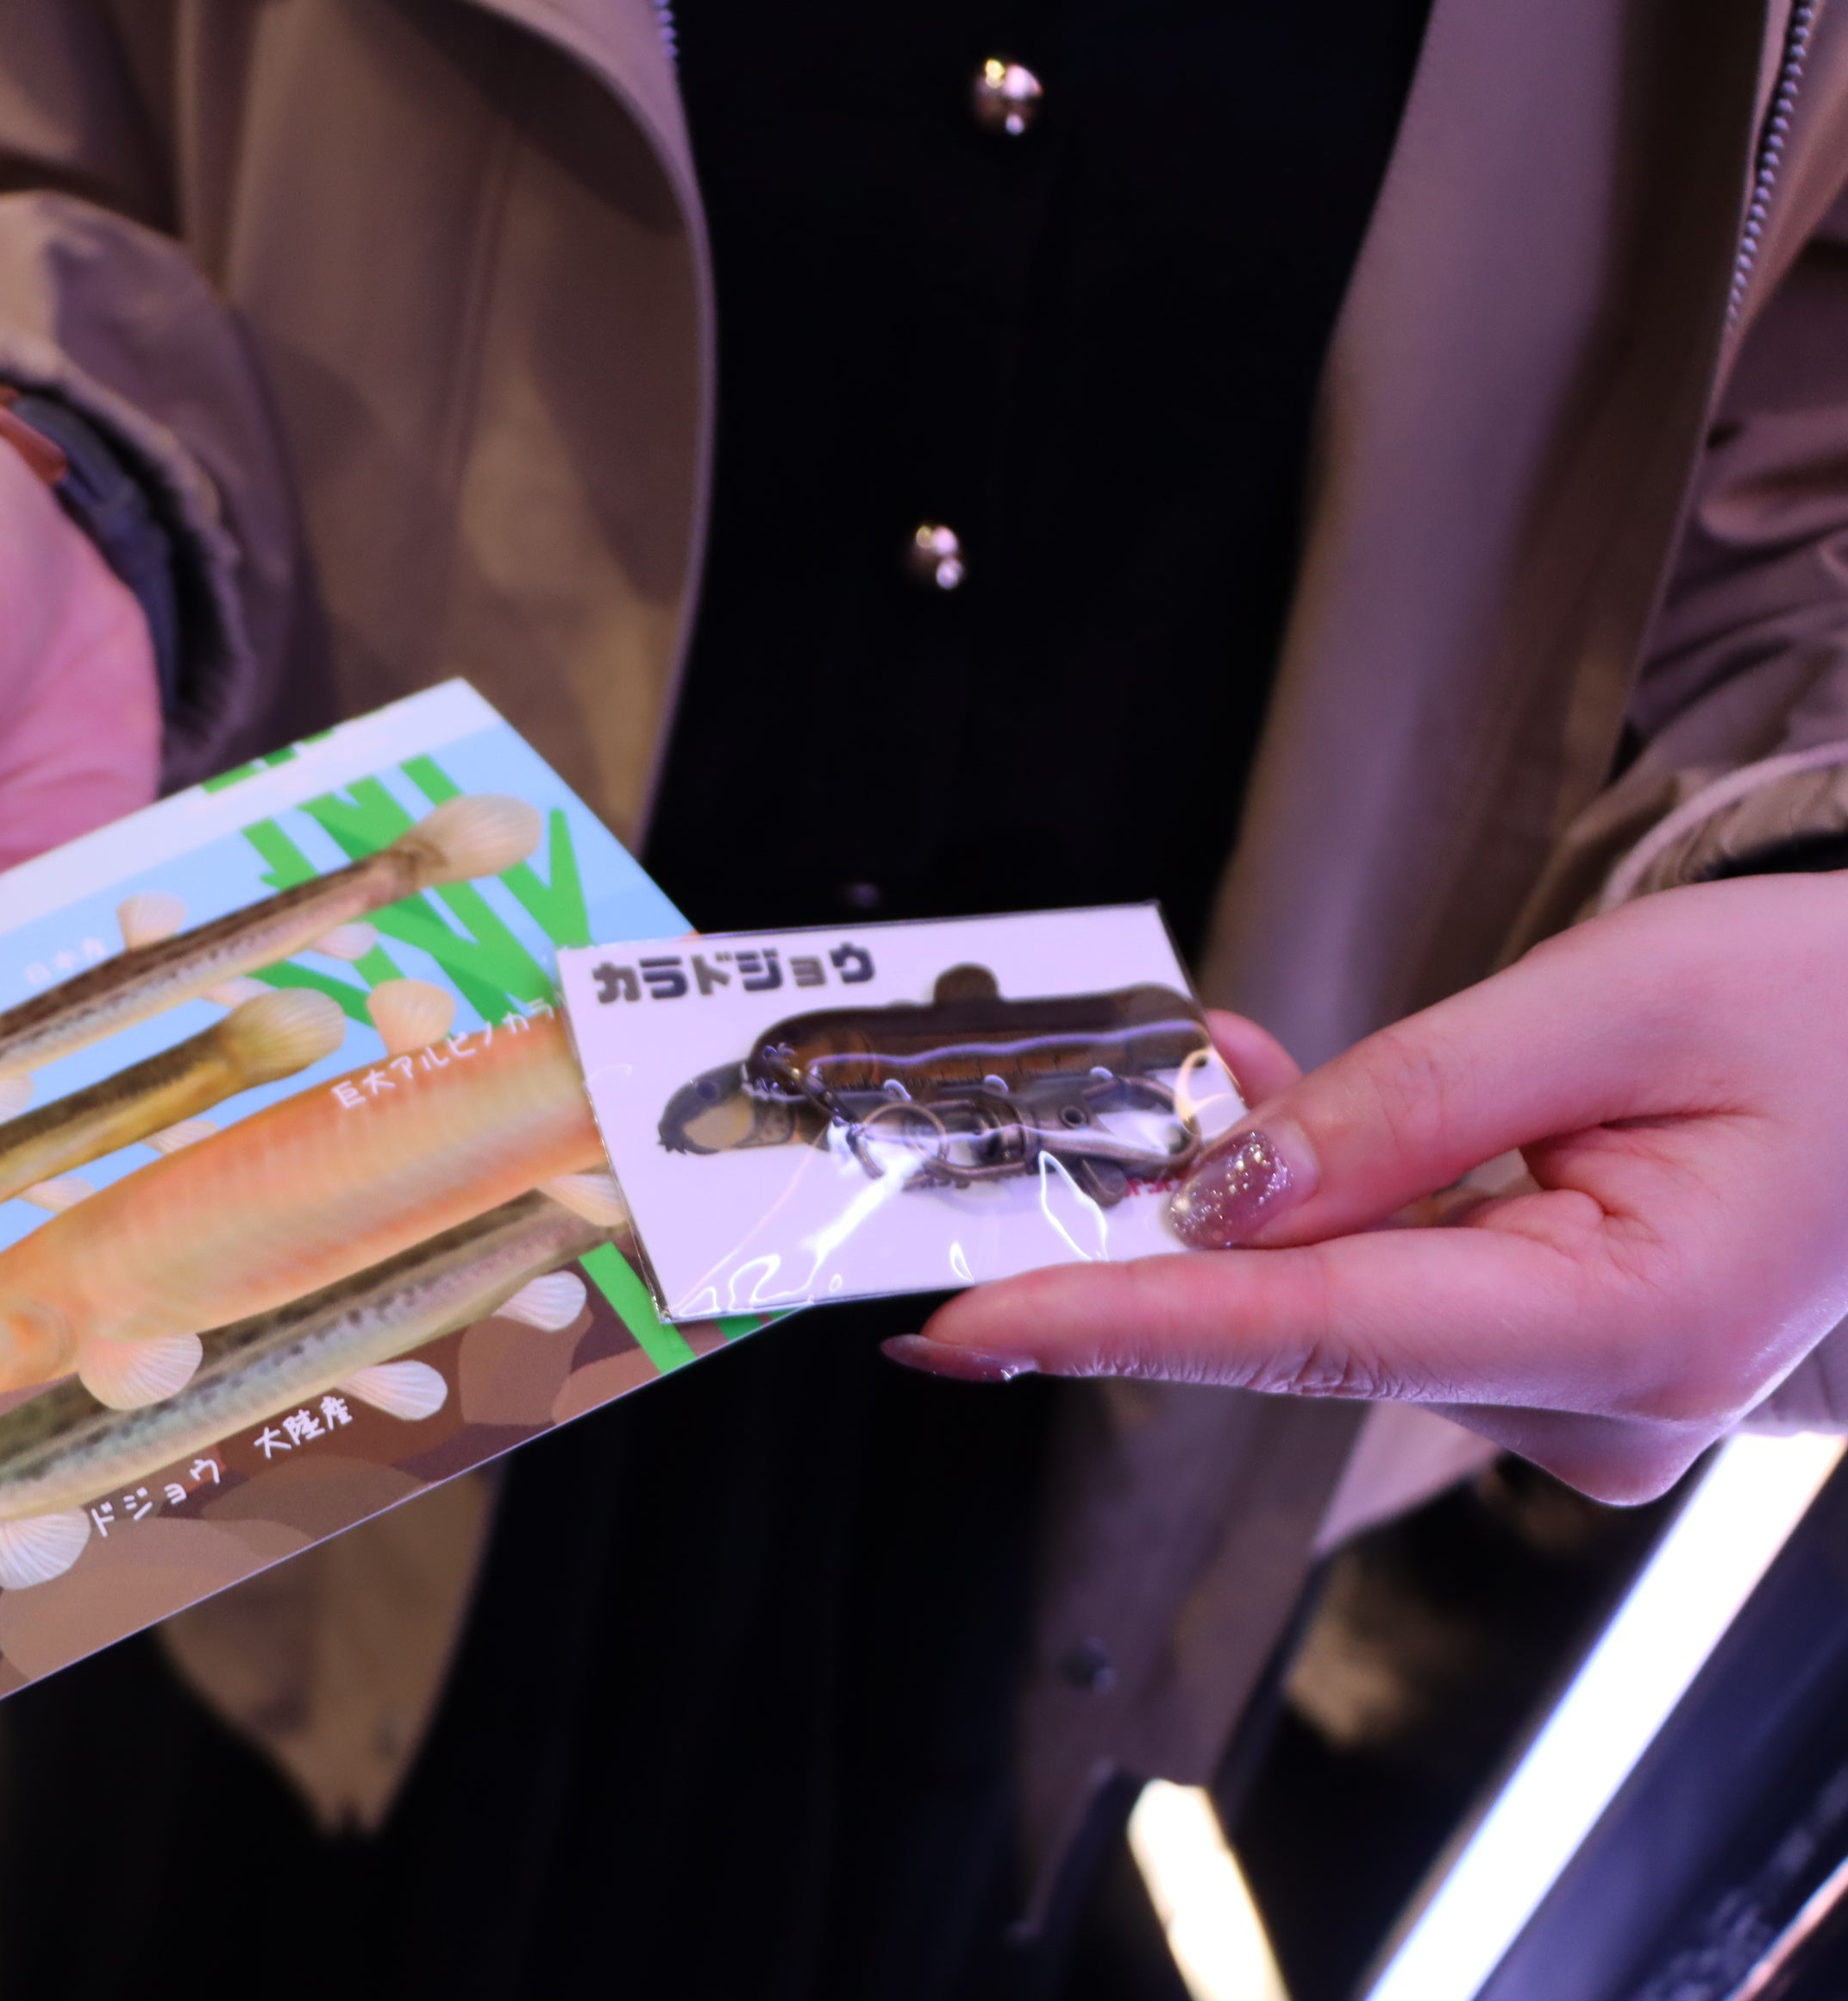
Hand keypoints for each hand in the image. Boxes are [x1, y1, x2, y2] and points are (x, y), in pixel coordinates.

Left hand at [899, 876, 1847, 1501]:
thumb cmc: (1839, 1012)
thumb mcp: (1622, 1004)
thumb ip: (1406, 1105)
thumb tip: (1218, 1200)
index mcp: (1636, 1326)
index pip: (1311, 1337)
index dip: (1118, 1328)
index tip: (963, 1330)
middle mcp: (1600, 1410)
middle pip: (1311, 1318)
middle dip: (1190, 1210)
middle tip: (1130, 1082)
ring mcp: (1584, 1414)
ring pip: (1341, 1302)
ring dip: (1271, 1194)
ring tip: (1248, 1064)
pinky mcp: (1564, 1383)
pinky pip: (1393, 1293)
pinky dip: (1336, 1210)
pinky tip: (1300, 1124)